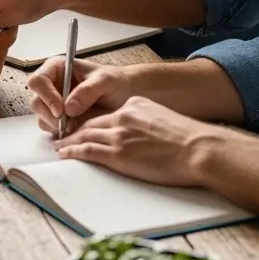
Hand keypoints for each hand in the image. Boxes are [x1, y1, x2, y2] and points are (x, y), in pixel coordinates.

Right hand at [27, 57, 132, 133]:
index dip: (46, 95)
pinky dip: (61, 132)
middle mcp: (52, 85)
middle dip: (50, 114)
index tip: (60, 109)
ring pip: (42, 117)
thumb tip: (68, 108)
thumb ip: (87, 91)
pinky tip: (77, 129)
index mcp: (58, 69)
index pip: (38, 80)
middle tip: (68, 123)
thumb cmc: (116, 82)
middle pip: (37, 101)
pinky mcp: (60, 119)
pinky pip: (51, 128)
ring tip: (76, 125)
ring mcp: (55, 103)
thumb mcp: (105, 81)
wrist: (127, 95)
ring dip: (55, 125)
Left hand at [55, 96, 212, 186]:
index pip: (107, 114)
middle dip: (74, 129)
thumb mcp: (164, 119)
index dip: (91, 121)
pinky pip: (87, 150)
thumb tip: (142, 134)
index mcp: (135, 105)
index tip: (82, 126)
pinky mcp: (118, 153)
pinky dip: (73, 151)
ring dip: (69, 141)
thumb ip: (147, 122)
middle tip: (63, 135)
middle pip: (91, 122)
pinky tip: (65, 154)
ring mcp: (119, 135)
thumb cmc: (190, 140)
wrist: (199, 149)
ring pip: (85, 135)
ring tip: (59, 146)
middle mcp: (123, 116)